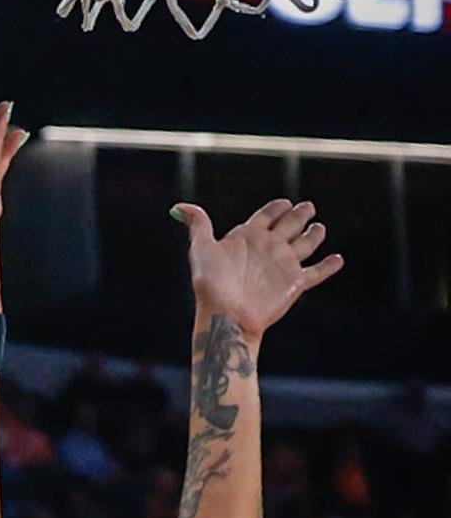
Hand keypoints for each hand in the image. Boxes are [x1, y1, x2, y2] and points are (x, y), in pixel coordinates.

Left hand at [173, 199, 343, 339]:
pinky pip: (317, 272)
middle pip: (289, 225)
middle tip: (308, 206)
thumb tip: (180, 206)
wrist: (226, 315)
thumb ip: (198, 225)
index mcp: (248, 237)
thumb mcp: (202, 249)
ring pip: (306, 244)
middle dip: (299, 215)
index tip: (283, 202)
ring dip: (314, 235)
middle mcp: (268, 248)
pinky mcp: (295, 283)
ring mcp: (283, 265)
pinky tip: (337, 258)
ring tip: (318, 227)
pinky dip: (329, 265)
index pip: (266, 216)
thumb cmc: (211, 284)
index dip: (275, 208)